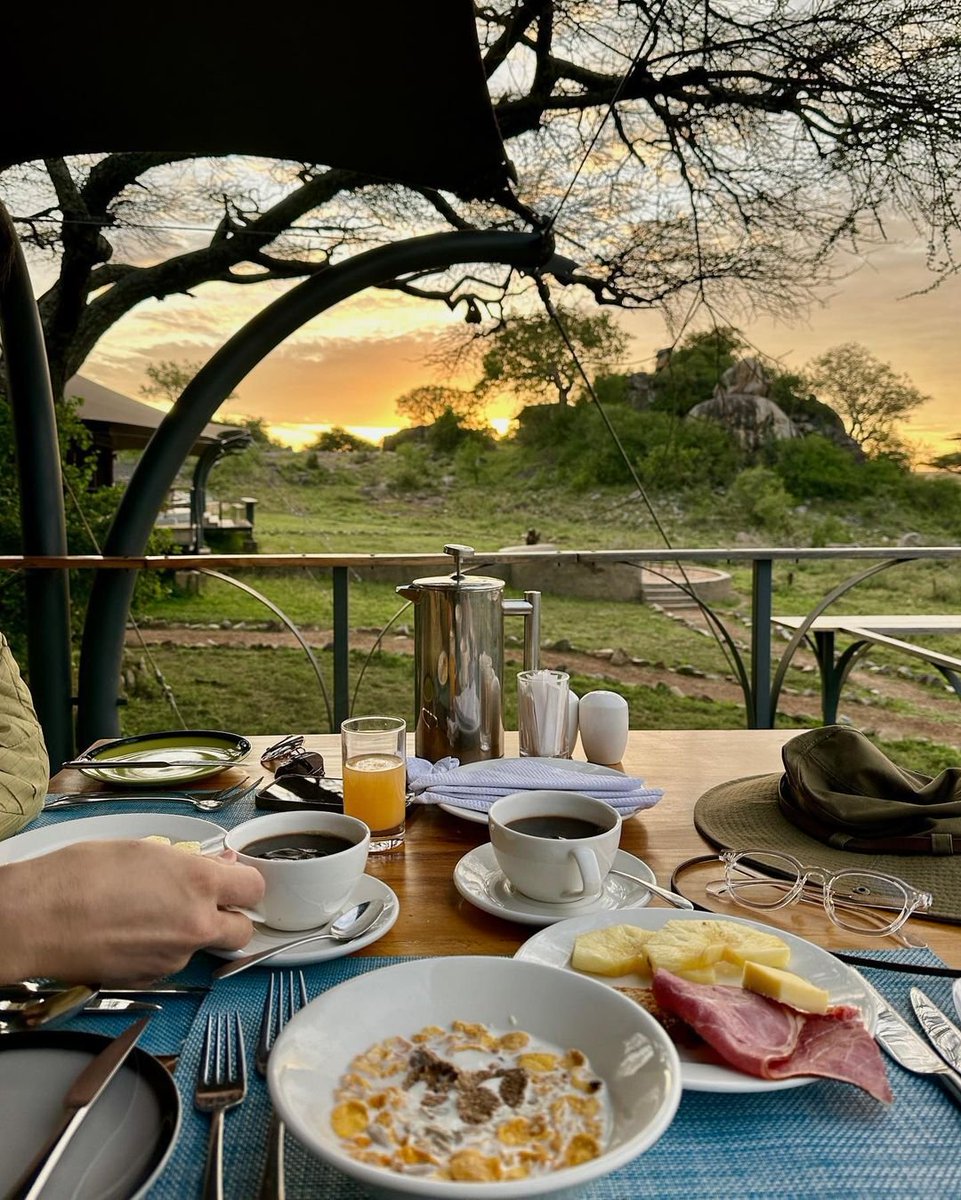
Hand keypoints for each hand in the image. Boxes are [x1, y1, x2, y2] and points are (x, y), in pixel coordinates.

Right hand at [0, 839, 265, 983]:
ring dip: (191, 934)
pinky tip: (134, 932)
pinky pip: (172, 963)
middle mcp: (195, 924)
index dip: (244, 883)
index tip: (234, 881)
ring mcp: (174, 956)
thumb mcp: (145, 850)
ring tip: (152, 913)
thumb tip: (217, 866)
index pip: (254, 887)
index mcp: (199, 883)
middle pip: (242, 929)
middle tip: (206, 903)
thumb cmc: (81, 875)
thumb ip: (190, 862)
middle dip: (229, 917)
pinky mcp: (151, 978)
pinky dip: (162, 950)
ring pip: (203, 947)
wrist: (38, 918)